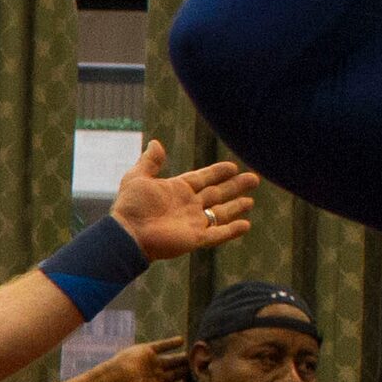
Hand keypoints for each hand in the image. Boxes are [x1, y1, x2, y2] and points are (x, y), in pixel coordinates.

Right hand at [106, 338, 195, 381]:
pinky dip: (170, 343)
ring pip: (171, 361)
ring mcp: (150, 365)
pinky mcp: (146, 352)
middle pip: (176, 375)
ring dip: (183, 358)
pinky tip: (182, 340)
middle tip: (204, 368)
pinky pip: (161, 346)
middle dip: (189, 373)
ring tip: (197, 355)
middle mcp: (154, 379)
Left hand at [109, 141, 257, 261]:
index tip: (233, 167)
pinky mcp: (195, 238)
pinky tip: (246, 225)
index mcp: (177, 190)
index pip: (203, 178)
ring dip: (236, 207)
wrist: (127, 234)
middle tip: (254, 179)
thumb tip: (156, 143)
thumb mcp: (137, 178)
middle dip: (235, 187)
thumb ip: (149, 162)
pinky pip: (218, 234)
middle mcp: (188, 205)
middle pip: (217, 194)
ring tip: (250, 201)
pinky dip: (232, 230)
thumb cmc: (130, 206)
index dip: (218, 173)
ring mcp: (193, 222)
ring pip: (220, 213)